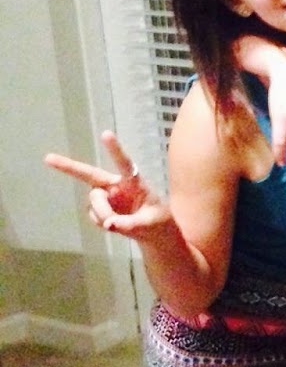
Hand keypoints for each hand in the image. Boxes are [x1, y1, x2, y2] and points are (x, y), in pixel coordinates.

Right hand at [44, 131, 171, 237]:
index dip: (114, 149)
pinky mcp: (99, 207)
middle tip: (47, 158)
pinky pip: (94, 215)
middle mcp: (116, 184)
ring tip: (120, 223)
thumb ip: (130, 225)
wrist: (154, 232)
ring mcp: (105, 195)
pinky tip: (114, 223)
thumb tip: (108, 225)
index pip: (124, 164)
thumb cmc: (157, 221)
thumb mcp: (150, 225)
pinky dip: (102, 221)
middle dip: (67, 166)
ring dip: (104, 214)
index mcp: (134, 182)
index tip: (106, 133)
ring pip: (94, 202)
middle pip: (90, 174)